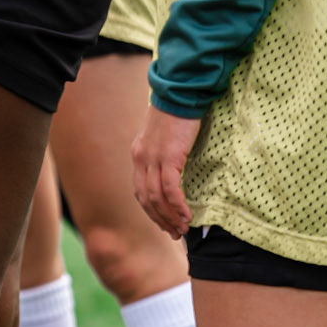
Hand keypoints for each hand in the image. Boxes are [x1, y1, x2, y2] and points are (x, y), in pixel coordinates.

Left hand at [131, 106, 201, 238]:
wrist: (180, 93)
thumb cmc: (177, 113)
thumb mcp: (164, 136)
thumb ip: (164, 153)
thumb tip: (174, 169)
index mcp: (139, 154)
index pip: (140, 190)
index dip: (151, 210)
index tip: (163, 224)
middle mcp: (141, 159)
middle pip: (146, 198)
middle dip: (160, 219)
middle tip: (174, 233)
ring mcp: (153, 159)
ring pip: (157, 198)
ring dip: (170, 217)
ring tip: (183, 229)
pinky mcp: (168, 157)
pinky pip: (170, 189)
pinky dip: (177, 205)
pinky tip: (187, 215)